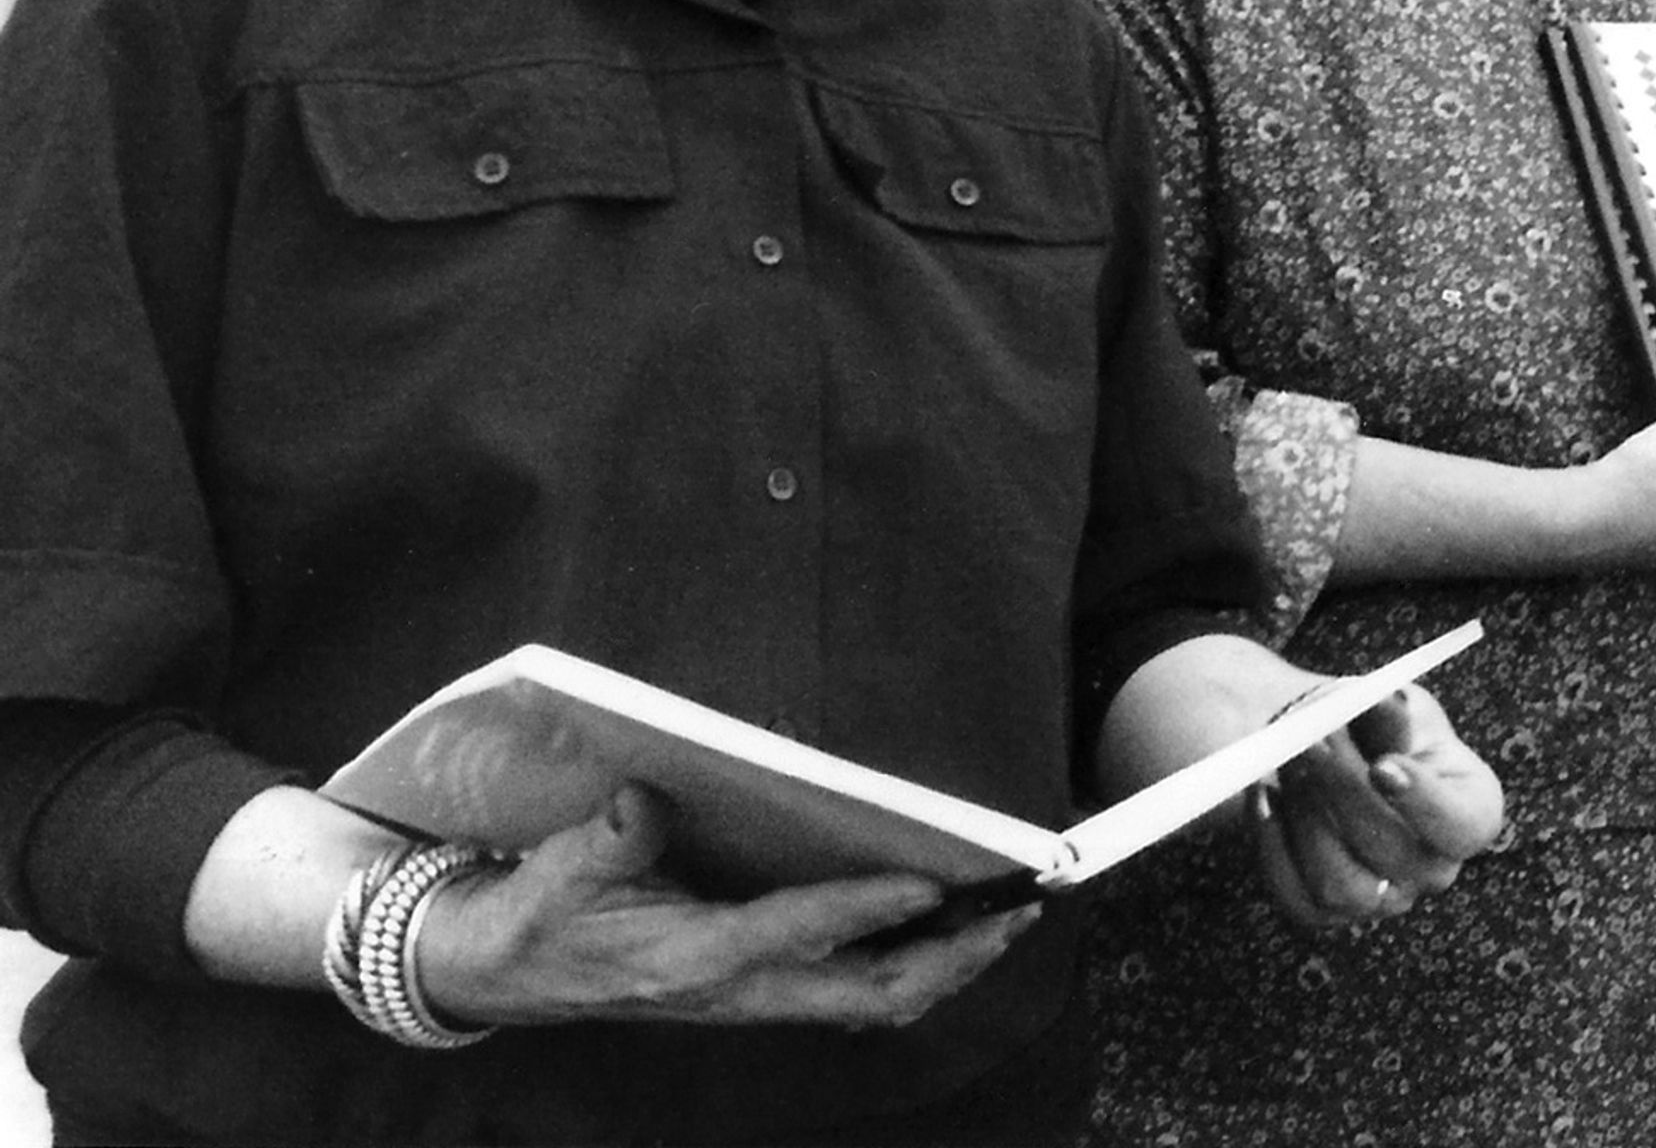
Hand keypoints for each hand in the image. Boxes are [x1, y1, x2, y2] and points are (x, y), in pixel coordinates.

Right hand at [409, 786, 1028, 1032]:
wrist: (496, 975)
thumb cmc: (532, 921)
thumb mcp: (553, 877)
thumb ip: (605, 842)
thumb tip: (645, 796)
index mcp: (689, 961)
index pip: (791, 936)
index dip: (861, 912)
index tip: (928, 883)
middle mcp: (735, 990)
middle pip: (866, 996)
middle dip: (950, 960)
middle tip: (1018, 912)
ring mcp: (751, 997)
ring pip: (870, 1001)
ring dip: (944, 966)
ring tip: (1008, 920)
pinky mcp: (755, 989)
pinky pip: (851, 991)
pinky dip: (910, 964)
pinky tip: (946, 929)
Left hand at [1250, 686, 1507, 931]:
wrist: (1341, 756)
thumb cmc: (1381, 729)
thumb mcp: (1395, 708)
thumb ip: (1391, 711)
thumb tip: (1383, 700)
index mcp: (1471, 815)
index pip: (1461, 825)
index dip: (1423, 801)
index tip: (1382, 766)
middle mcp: (1435, 869)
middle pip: (1390, 851)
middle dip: (1343, 791)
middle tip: (1310, 740)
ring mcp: (1383, 899)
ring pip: (1336, 882)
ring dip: (1303, 817)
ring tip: (1286, 760)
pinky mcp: (1329, 911)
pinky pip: (1292, 893)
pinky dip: (1271, 843)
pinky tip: (1265, 795)